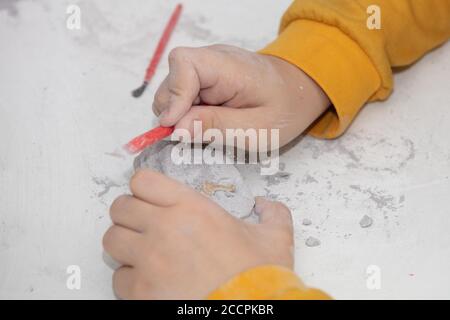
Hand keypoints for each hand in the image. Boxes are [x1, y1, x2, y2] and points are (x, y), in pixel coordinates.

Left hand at [103, 170, 293, 299]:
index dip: (144, 188)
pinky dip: (130, 279)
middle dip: (130, 214)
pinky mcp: (141, 291)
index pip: (143, 181)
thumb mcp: (275, 238)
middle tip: (144, 224)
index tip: (151, 197)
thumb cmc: (258, 278)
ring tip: (143, 252)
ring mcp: (149, 260)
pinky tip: (150, 281)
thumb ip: (273, 213)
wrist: (250, 311)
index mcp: (192, 208)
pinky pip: (118, 278)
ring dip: (125, 244)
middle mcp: (164, 228)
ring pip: (112, 239)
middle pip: (120, 207)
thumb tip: (267, 205)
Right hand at [153, 44, 329, 148]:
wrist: (298, 90)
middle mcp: (212, 60)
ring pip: (172, 90)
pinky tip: (205, 123)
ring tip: (206, 130)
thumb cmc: (285, 110)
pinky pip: (183, 95)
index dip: (174, 95)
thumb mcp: (256, 130)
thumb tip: (176, 128)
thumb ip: (216, 127)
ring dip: (180, 115)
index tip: (174, 126)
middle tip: (195, 135)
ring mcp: (206, 67)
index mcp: (229, 67)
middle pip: (171, 80)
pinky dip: (186, 114)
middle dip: (174, 112)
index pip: (184, 64)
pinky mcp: (204, 78)